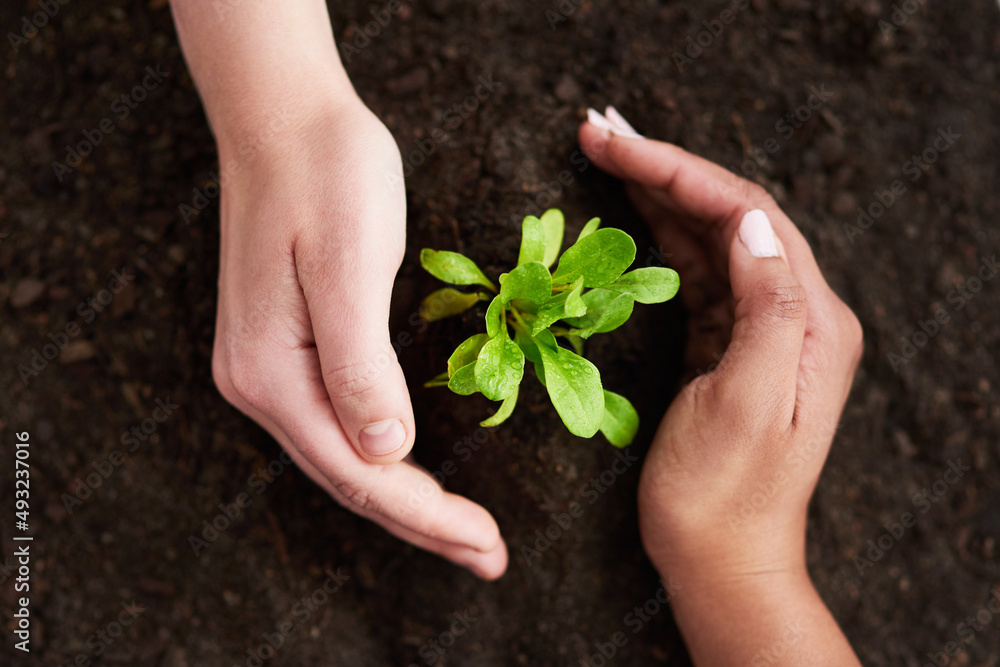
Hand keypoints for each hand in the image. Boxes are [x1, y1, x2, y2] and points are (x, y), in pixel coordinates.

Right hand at [210, 97, 506, 578]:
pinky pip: (335, 425)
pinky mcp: (283, 347)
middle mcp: (260, 383)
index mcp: (274, 371)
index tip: (488, 545)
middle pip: (350, 478)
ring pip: (343, 458)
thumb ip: (361, 365)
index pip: (361, 471)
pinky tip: (409, 472)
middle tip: (489, 557)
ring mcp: (264, 367)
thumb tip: (386, 453)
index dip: (428, 515)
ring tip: (462, 533)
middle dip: (423, 523)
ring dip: (405, 500)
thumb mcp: (352, 263)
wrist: (286, 118)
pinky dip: (381, 460)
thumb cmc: (327, 176)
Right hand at [580, 108, 861, 662]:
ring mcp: (762, 327)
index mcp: (810, 320)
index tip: (614, 143)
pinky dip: (657, 236)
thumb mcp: (747, 403)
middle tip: (596, 130)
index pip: (745, 214)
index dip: (678, 170)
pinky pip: (694, 272)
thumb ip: (765, 308)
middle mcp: (795, 313)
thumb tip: (751, 222)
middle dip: (661, 168)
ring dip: (657, 193)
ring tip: (603, 153)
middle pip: (728, 214)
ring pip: (709, 236)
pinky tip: (629, 213)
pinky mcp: (728, 343)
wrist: (721, 558)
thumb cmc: (726, 495)